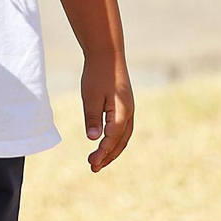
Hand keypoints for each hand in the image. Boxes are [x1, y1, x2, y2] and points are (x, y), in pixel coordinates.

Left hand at [82, 51, 133, 172]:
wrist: (107, 53)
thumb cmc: (97, 73)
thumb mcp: (90, 96)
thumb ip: (93, 118)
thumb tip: (94, 139)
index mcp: (122, 111)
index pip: (112, 138)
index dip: (102, 152)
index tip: (91, 162)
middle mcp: (129, 112)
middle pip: (121, 141)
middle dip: (108, 156)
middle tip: (93, 167)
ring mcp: (129, 109)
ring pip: (124, 137)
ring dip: (112, 150)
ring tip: (98, 161)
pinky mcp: (125, 105)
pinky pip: (122, 129)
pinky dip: (115, 140)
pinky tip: (105, 143)